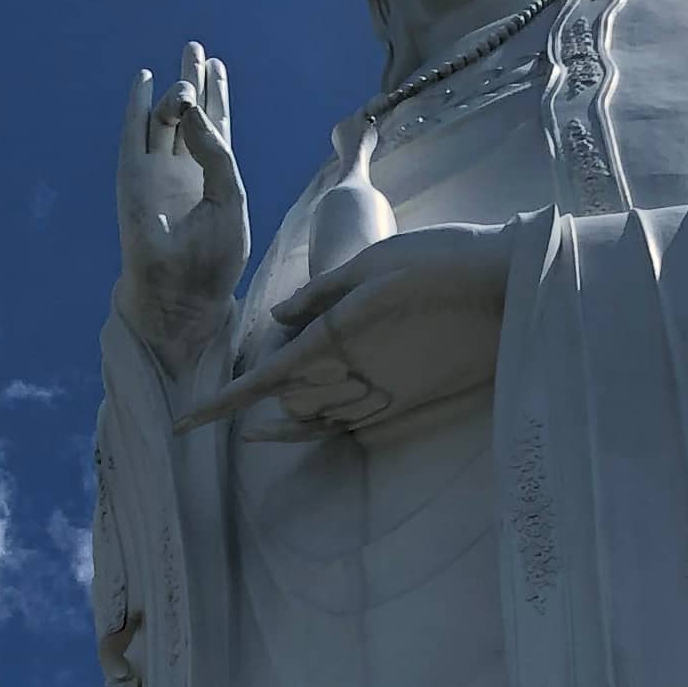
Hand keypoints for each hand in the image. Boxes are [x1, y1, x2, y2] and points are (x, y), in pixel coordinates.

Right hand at [114, 43, 248, 375]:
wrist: (182, 294)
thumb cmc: (213, 259)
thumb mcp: (229, 198)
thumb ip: (216, 152)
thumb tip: (192, 107)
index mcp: (212, 178)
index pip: (214, 127)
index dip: (216, 95)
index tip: (217, 66)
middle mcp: (183, 171)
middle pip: (187, 115)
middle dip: (193, 81)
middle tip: (195, 48)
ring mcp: (156, 173)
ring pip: (163, 119)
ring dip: (172, 89)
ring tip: (188, 63)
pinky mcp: (132, 179)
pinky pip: (133, 134)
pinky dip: (136, 106)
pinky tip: (143, 80)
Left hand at [181, 223, 511, 435]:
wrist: (504, 291)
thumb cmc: (435, 263)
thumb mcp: (368, 264)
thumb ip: (318, 295)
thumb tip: (280, 316)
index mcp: (332, 341)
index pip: (261, 382)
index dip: (217, 405)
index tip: (182, 423)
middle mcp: (353, 379)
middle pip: (287, 404)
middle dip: (266, 395)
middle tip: (257, 374)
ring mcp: (382, 396)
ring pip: (319, 417)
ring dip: (297, 407)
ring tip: (289, 394)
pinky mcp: (407, 403)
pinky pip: (354, 419)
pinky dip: (333, 411)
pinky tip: (337, 391)